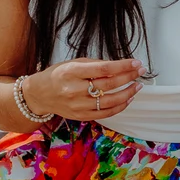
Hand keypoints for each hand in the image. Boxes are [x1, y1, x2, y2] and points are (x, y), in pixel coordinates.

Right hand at [26, 57, 145, 120]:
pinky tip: (127, 99)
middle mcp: (75, 89)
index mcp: (72, 72)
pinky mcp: (81, 116)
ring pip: (110, 101)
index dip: (123, 66)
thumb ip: (94, 64)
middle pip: (109, 84)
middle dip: (128, 77)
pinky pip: (106, 113)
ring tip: (137, 85)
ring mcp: (78, 105)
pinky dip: (120, 106)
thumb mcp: (72, 63)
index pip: (104, 69)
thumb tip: (118, 66)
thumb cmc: (57, 75)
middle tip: (140, 71)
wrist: (39, 95)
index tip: (135, 63)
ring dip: (128, 93)